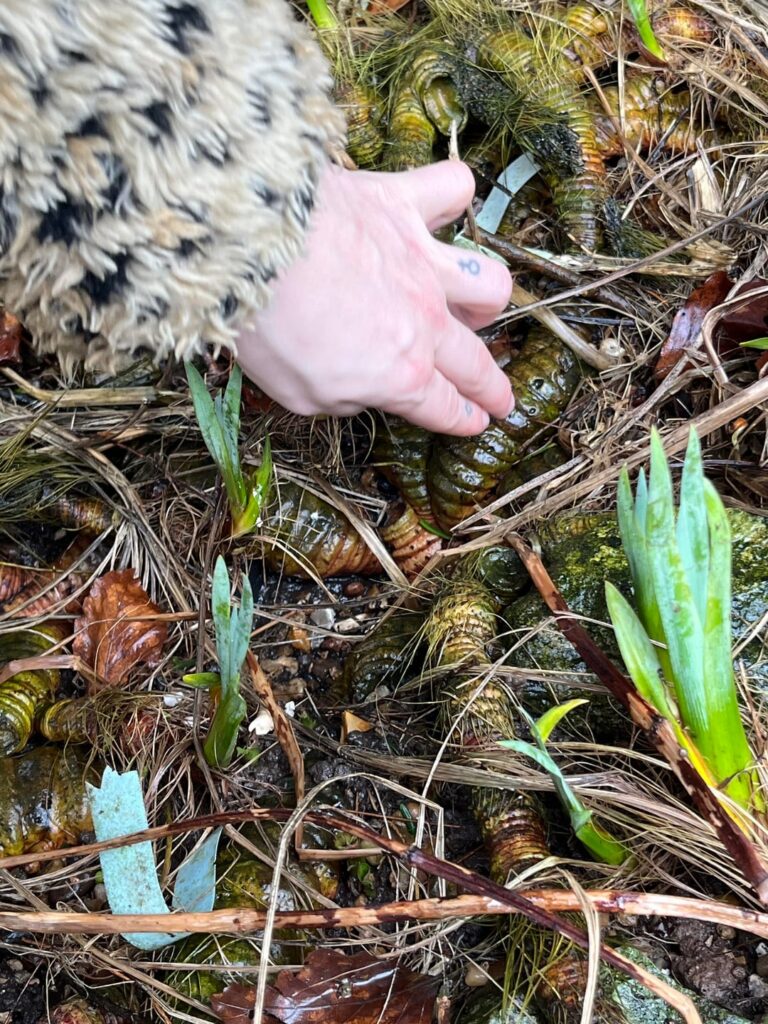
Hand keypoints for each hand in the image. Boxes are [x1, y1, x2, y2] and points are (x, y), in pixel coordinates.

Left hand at [236, 160, 512, 434]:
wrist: (247, 246)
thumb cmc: (265, 328)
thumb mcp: (297, 395)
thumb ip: (340, 399)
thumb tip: (358, 390)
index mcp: (400, 375)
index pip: (444, 408)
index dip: (463, 420)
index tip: (476, 423)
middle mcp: (425, 321)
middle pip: (476, 362)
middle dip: (493, 387)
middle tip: (501, 397)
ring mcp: (421, 260)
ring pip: (489, 284)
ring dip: (487, 302)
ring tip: (476, 306)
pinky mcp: (402, 203)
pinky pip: (453, 190)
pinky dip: (453, 197)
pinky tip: (443, 207)